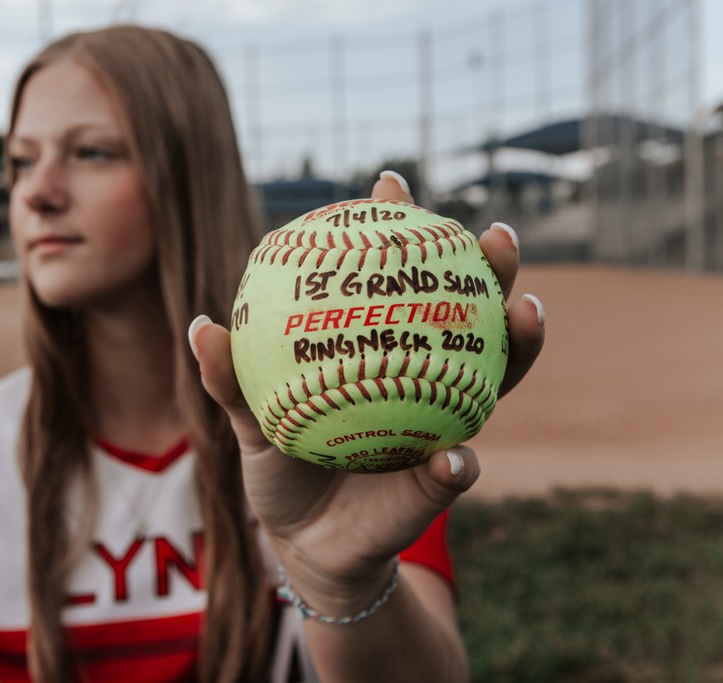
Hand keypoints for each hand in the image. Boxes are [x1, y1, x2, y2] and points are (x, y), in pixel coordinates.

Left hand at [189, 171, 544, 607]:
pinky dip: (455, 468)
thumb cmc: (283, 466)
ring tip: (526, 312)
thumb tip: (201, 325)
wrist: (307, 540)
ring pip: (492, 376)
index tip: (390, 183)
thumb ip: (231, 380)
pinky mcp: (439, 483)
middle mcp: (424, 376)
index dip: (401, 230)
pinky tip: (456, 459)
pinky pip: (453, 474)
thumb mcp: (251, 421)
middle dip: (493, 269)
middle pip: (470, 312)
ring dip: (517, 345)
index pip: (398, 282)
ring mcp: (443, 424)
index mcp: (382, 351)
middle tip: (497, 237)